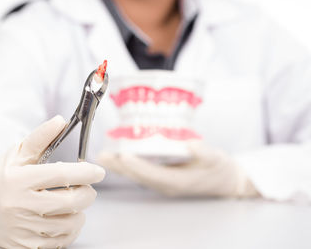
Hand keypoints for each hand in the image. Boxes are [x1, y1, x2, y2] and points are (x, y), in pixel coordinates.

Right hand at [0, 116, 104, 248]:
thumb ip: (41, 137)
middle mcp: (19, 206)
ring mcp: (22, 229)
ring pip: (69, 224)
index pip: (60, 175)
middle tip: (86, 188)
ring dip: (79, 212)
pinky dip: (69, 231)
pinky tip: (64, 219)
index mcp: (18, 180)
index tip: (99, 171)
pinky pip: (60, 242)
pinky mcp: (23, 246)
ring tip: (72, 203)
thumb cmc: (1, 178)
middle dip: (87, 193)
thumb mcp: (17, 154)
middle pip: (70, 202)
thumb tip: (61, 120)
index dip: (85, 173)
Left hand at [97, 141, 257, 197]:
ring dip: (120, 166)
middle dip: (120, 166)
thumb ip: (203, 152)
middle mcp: (166, 185)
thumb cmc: (221, 169)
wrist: (228, 181)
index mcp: (178, 182)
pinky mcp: (163, 178)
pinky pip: (142, 172)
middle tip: (102, 155)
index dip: (137, 165)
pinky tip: (120, 156)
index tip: (124, 155)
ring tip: (104, 156)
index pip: (153, 174)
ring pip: (137, 175)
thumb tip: (189, 144)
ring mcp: (163, 183)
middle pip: (138, 176)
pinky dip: (130, 164)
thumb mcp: (216, 158)